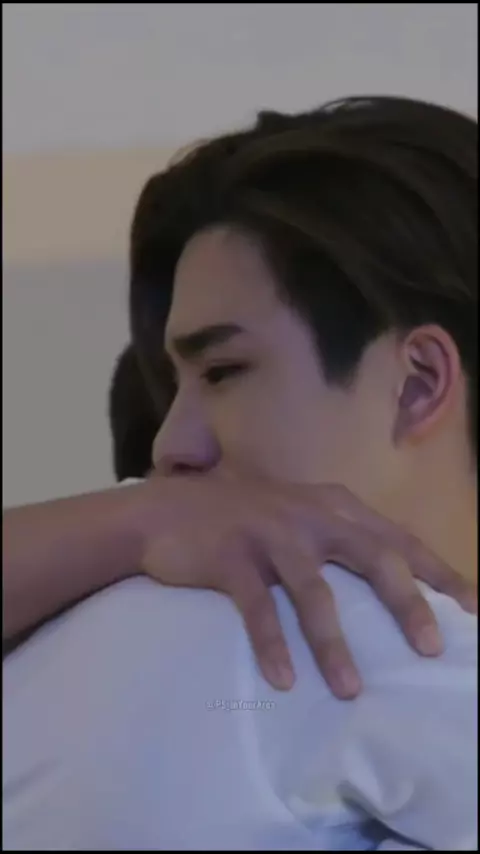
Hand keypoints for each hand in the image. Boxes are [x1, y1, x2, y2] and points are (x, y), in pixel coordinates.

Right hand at [136, 471, 475, 698]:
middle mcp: (307, 516)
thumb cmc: (243, 520)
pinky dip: (271, 644)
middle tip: (431, 648)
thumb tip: (394, 582)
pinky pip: (256, 607)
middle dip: (405, 603)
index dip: (437, 571)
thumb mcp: (298, 515)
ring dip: (332, 643)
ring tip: (350, 690)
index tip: (473, 608)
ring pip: (312, 591)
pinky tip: (282, 680)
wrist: (167, 510)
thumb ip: (339, 535)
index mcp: (332, 506)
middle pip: (370, 557)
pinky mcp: (231, 557)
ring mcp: (268, 534)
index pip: (397, 538)